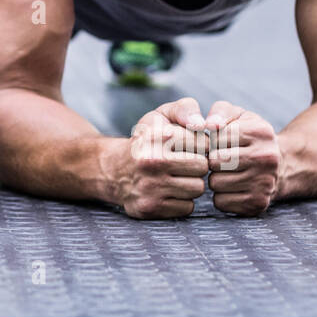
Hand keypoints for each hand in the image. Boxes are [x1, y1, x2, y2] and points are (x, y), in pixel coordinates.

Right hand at [109, 96, 209, 218]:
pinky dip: (181, 200)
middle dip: (196, 164)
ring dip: (190, 183)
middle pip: (202, 167)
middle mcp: (152, 161)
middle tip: (183, 162)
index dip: (200, 144)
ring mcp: (150, 187)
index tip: (189, 146)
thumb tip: (202, 124)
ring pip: (197, 189)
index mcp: (156, 136)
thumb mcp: (160, 115)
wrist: (112, 169)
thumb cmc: (146, 140)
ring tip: (175, 176)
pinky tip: (168, 191)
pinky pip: (187, 208)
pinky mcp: (150, 208)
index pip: (204, 143)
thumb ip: (185, 109)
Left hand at [204, 101, 280, 215]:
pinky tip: (232, 187)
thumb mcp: (239, 116)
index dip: (212, 141)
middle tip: (221, 159)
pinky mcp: (258, 203)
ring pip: (215, 184)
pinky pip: (220, 202)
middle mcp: (266, 157)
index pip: (217, 138)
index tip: (219, 143)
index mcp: (261, 132)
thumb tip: (208, 124)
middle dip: (212, 160)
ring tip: (227, 172)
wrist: (280, 166)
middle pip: (214, 162)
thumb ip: (220, 112)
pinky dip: (220, 196)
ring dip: (215, 178)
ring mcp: (265, 183)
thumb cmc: (249, 137)